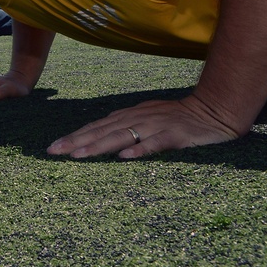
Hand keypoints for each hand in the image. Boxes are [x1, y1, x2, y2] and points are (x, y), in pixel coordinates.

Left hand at [47, 94, 240, 158]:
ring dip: (98, 146)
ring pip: (121, 136)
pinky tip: (124, 157)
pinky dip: (140, 149)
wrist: (214, 109)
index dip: (74, 136)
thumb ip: (124, 126)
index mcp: (128, 116)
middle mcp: (137, 118)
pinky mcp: (174, 135)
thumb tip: (99, 134)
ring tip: (77, 155)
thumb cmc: (177, 117)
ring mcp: (155, 126)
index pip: (95, 127)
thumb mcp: (146, 118)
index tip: (53, 147)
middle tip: (53, 151)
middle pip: (101, 131)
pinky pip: (155, 143)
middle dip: (75, 141)